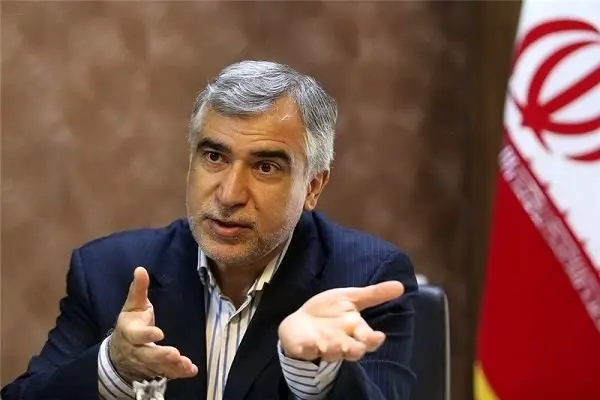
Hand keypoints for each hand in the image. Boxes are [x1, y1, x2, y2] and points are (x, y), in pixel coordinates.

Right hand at [108, 267, 197, 381]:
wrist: (118, 352)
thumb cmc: (131, 323)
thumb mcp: (132, 305)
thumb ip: (138, 289)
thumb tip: (140, 269)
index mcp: (130, 332)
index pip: (137, 335)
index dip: (147, 335)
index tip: (159, 333)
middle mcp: (137, 350)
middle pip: (147, 355)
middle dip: (161, 355)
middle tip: (174, 354)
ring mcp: (146, 363)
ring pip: (158, 367)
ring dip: (172, 367)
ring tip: (186, 364)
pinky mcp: (155, 370)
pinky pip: (166, 374)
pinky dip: (178, 374)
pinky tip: (191, 370)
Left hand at [278, 281, 403, 362]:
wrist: (301, 322)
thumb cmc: (330, 312)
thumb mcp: (350, 298)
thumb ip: (374, 294)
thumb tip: (401, 285)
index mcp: (354, 329)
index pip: (367, 338)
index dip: (373, 340)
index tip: (378, 337)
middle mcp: (341, 341)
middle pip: (352, 350)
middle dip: (355, 350)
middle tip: (356, 349)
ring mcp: (322, 345)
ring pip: (331, 352)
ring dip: (333, 350)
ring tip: (333, 346)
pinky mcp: (304, 347)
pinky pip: (306, 350)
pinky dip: (307, 348)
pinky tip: (307, 344)